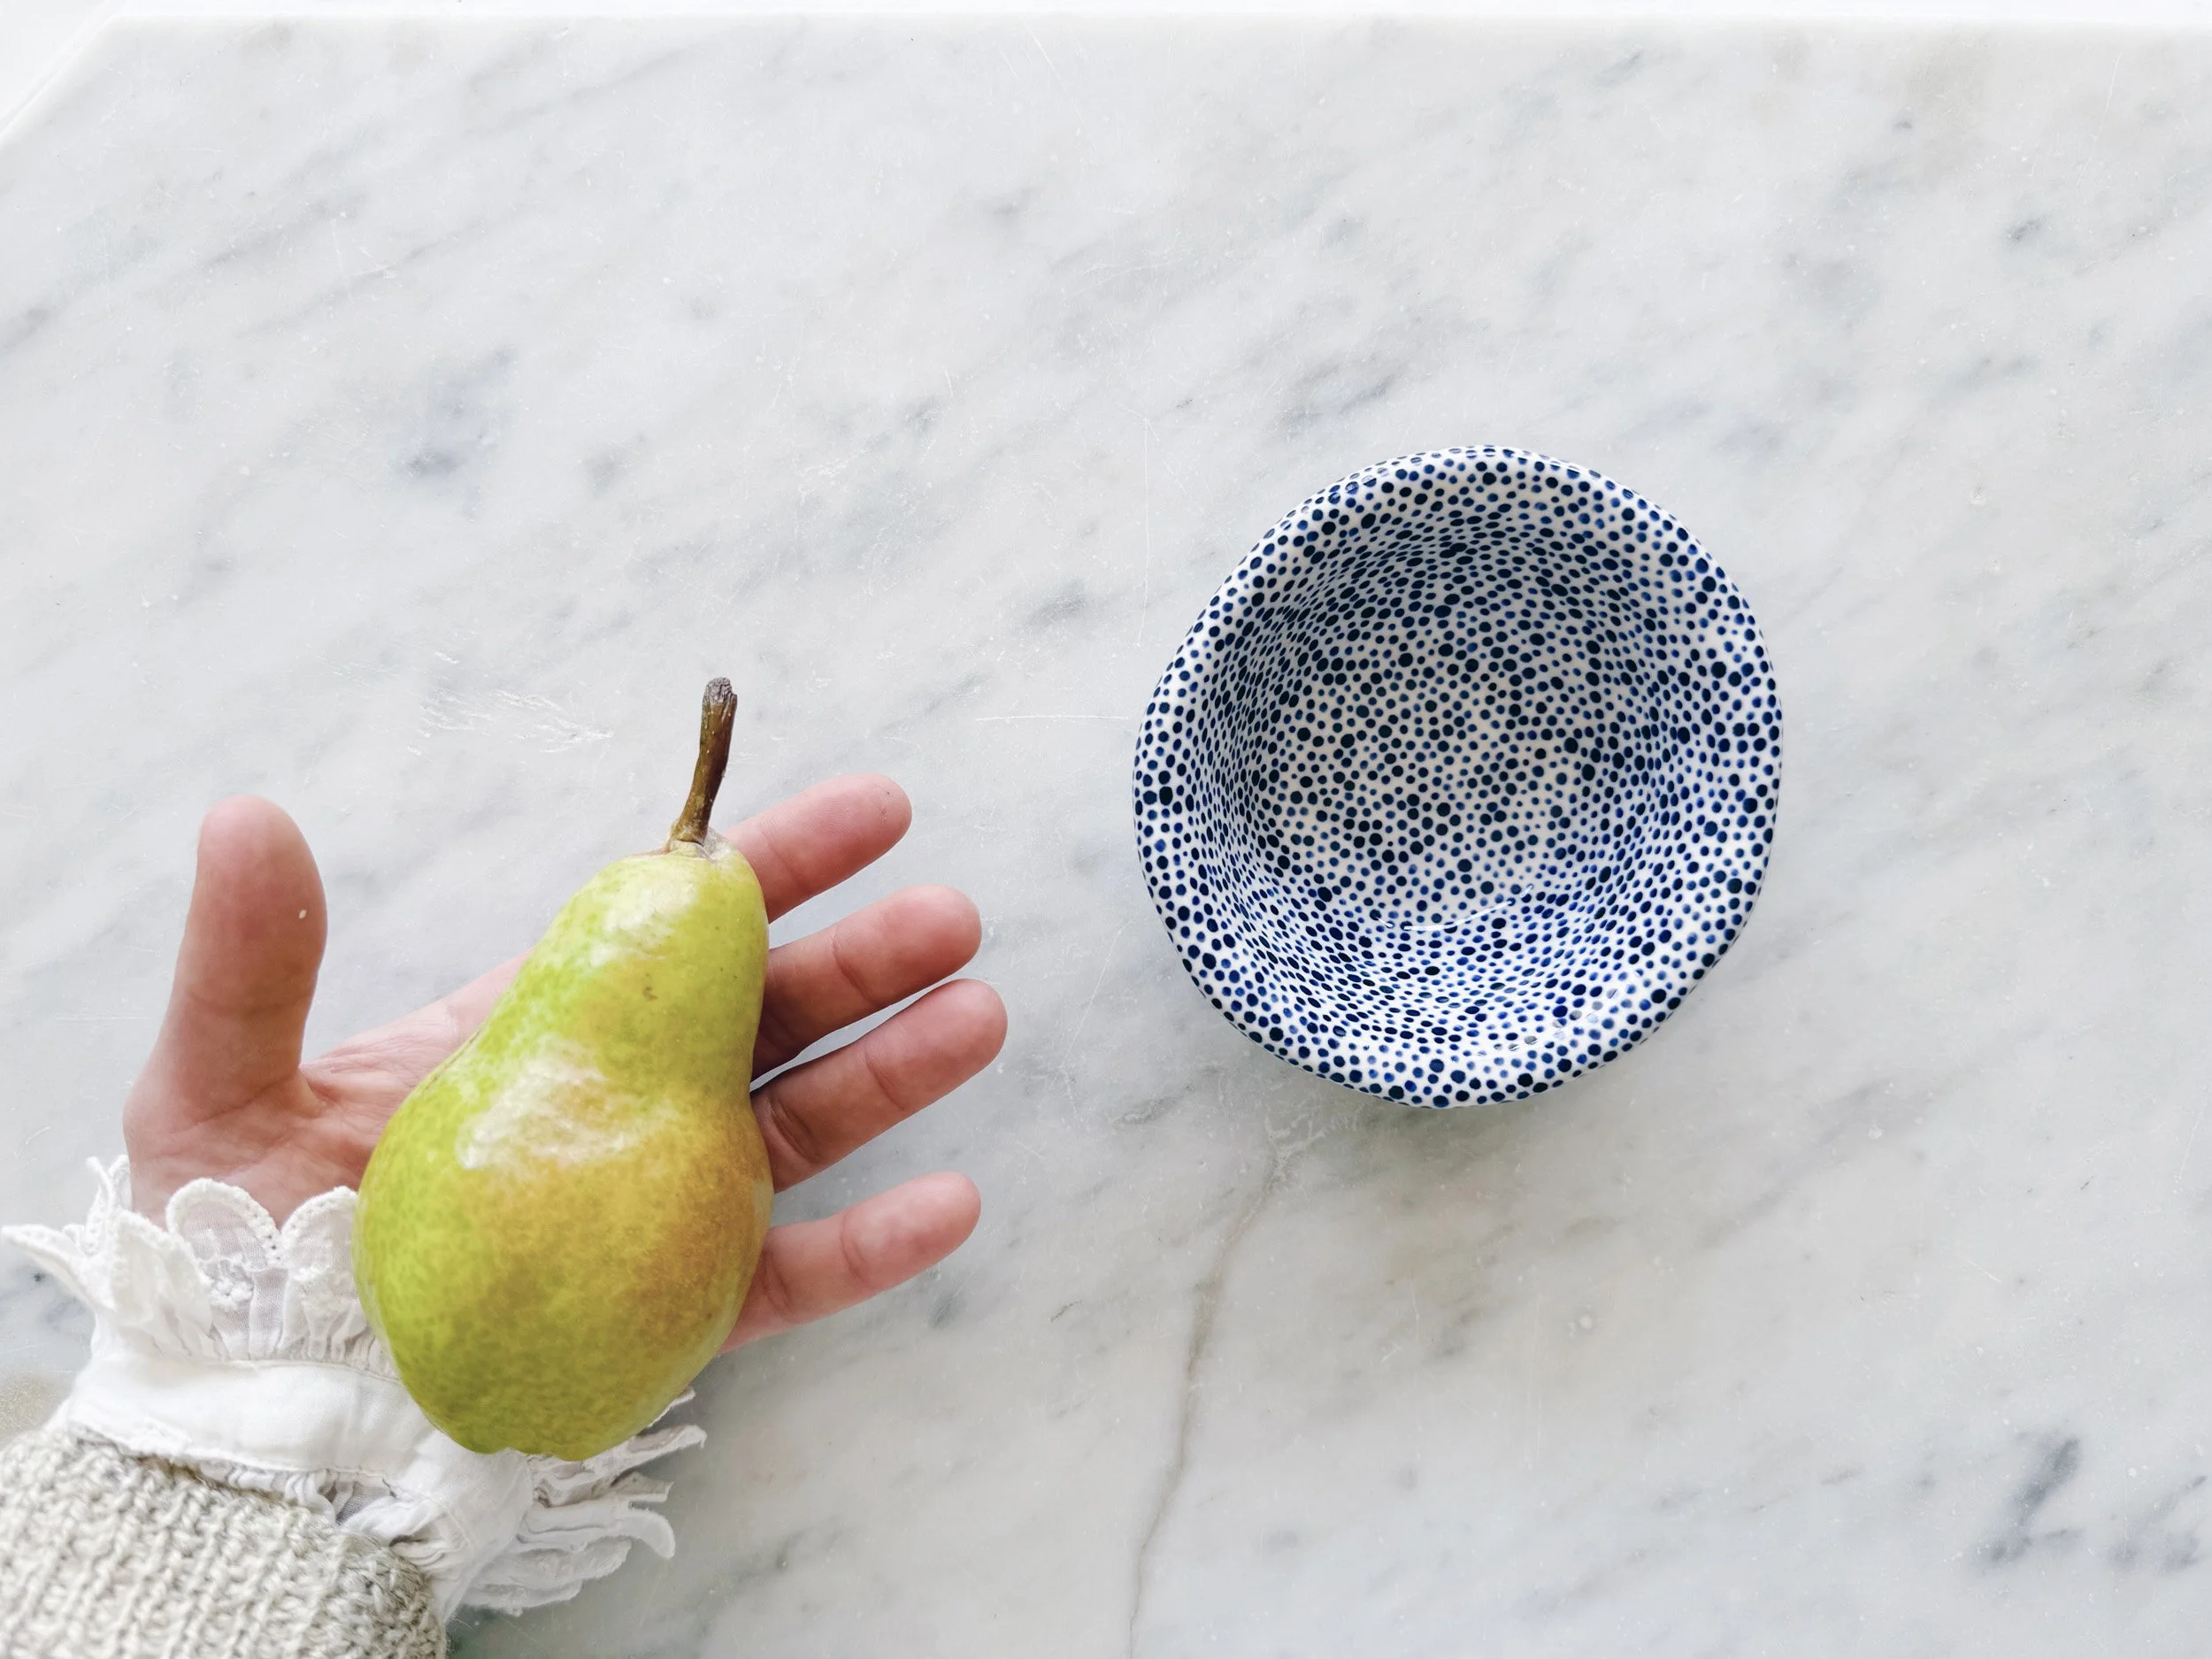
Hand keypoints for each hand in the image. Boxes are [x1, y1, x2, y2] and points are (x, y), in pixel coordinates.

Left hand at [121, 778, 1004, 1349]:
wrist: (256, 1419)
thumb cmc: (228, 1256)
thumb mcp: (218, 1094)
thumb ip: (251, 965)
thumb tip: (248, 814)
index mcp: (539, 1036)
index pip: (670, 931)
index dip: (772, 865)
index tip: (870, 812)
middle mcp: (619, 1109)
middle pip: (766, 1018)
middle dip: (862, 959)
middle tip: (950, 915)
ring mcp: (657, 1211)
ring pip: (802, 1129)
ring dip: (895, 1073)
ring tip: (976, 1015)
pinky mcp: (675, 1315)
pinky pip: (793, 1278)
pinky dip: (878, 1247)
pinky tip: (953, 1200)